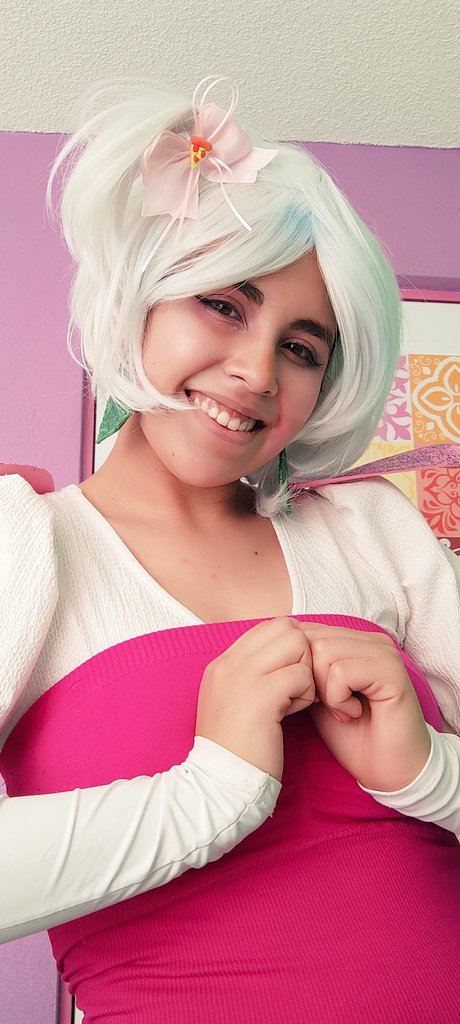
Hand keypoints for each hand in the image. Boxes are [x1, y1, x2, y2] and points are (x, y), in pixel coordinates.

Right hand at [196, 617, 315, 780]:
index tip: (290, 677)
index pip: (268, 626)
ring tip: (294, 700)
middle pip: (285, 627)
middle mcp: (228, 663)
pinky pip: (301, 675)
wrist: (219, 786)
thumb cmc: (235, 751)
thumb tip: (286, 656)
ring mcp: (242, 677)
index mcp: (221, 664)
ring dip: (305, 672)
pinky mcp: (261, 696)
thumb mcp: (233, 703)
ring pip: (297, 645)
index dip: (289, 647)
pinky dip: (306, 694)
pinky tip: (292, 714)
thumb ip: (252, 676)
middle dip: (302, 654)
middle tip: (297, 686)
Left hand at [297, 623, 430, 791]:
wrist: (388, 770)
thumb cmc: (352, 735)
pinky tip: (354, 714)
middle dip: (310, 679)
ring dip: (325, 691)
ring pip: (324, 653)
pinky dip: (338, 699)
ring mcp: (384, 653)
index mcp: (355, 640)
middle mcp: (371, 640)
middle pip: (312, 640)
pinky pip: (341, 672)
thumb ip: (304, 668)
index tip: (313, 698)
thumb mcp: (317, 695)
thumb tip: (277, 649)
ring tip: (343, 711)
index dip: (299, 667)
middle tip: (330, 707)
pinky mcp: (391, 671)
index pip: (307, 631)